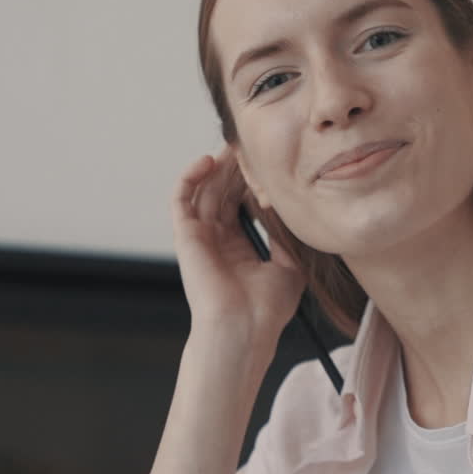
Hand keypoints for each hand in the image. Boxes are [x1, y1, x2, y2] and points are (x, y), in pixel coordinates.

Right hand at [171, 146, 306, 344]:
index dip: (250, 180)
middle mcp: (216, 240)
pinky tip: (207, 160)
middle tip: (249, 143)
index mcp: (237, 247)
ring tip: (233, 145)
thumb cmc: (266, 309)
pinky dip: (190, 176)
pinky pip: (181, 198)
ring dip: (217, 166)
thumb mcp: (289, 266)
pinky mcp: (185, 235)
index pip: (240, 203)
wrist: (244, 329)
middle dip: (235, 167)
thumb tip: (291, 210)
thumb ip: (285, 238)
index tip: (267, 160)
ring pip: (204, 190)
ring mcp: (200, 237)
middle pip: (222, 192)